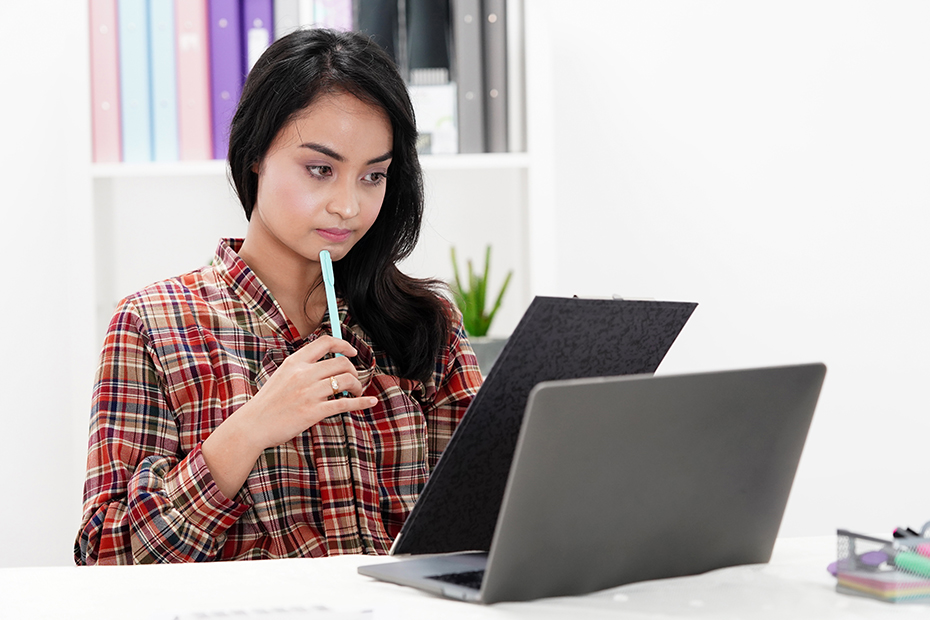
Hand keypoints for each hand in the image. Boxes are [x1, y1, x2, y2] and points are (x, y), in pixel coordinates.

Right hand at [203, 336, 377, 498]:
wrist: (252, 426)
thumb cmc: (268, 403)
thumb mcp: (282, 376)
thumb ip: (302, 368)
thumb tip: (329, 365)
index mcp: (295, 362)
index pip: (325, 342)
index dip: (344, 344)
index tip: (353, 352)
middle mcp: (303, 374)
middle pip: (342, 362)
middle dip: (354, 370)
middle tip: (354, 381)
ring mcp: (309, 392)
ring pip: (347, 380)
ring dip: (358, 386)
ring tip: (356, 393)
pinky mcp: (314, 411)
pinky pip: (345, 403)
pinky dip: (362, 402)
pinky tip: (370, 402)